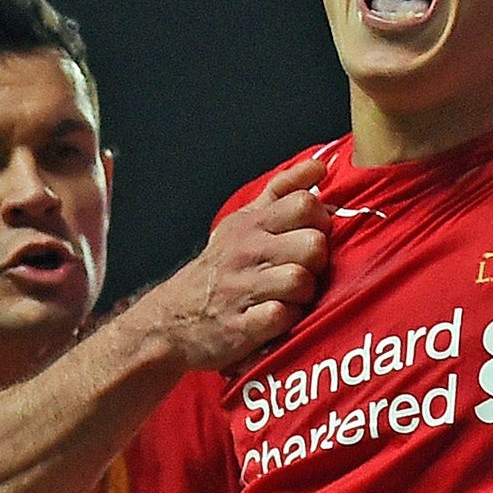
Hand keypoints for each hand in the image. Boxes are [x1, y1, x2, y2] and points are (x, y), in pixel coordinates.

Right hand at [146, 161, 330, 370]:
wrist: (172, 318)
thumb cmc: (220, 268)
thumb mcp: (243, 221)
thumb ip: (282, 192)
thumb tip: (319, 166)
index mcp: (252, 224)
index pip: (304, 203)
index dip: (319, 221)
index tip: (309, 235)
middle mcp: (247, 252)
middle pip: (312, 244)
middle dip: (317, 262)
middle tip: (302, 270)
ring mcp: (243, 289)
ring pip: (301, 281)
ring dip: (304, 295)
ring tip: (290, 297)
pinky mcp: (241, 326)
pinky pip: (282, 317)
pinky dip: (287, 321)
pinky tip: (277, 317)